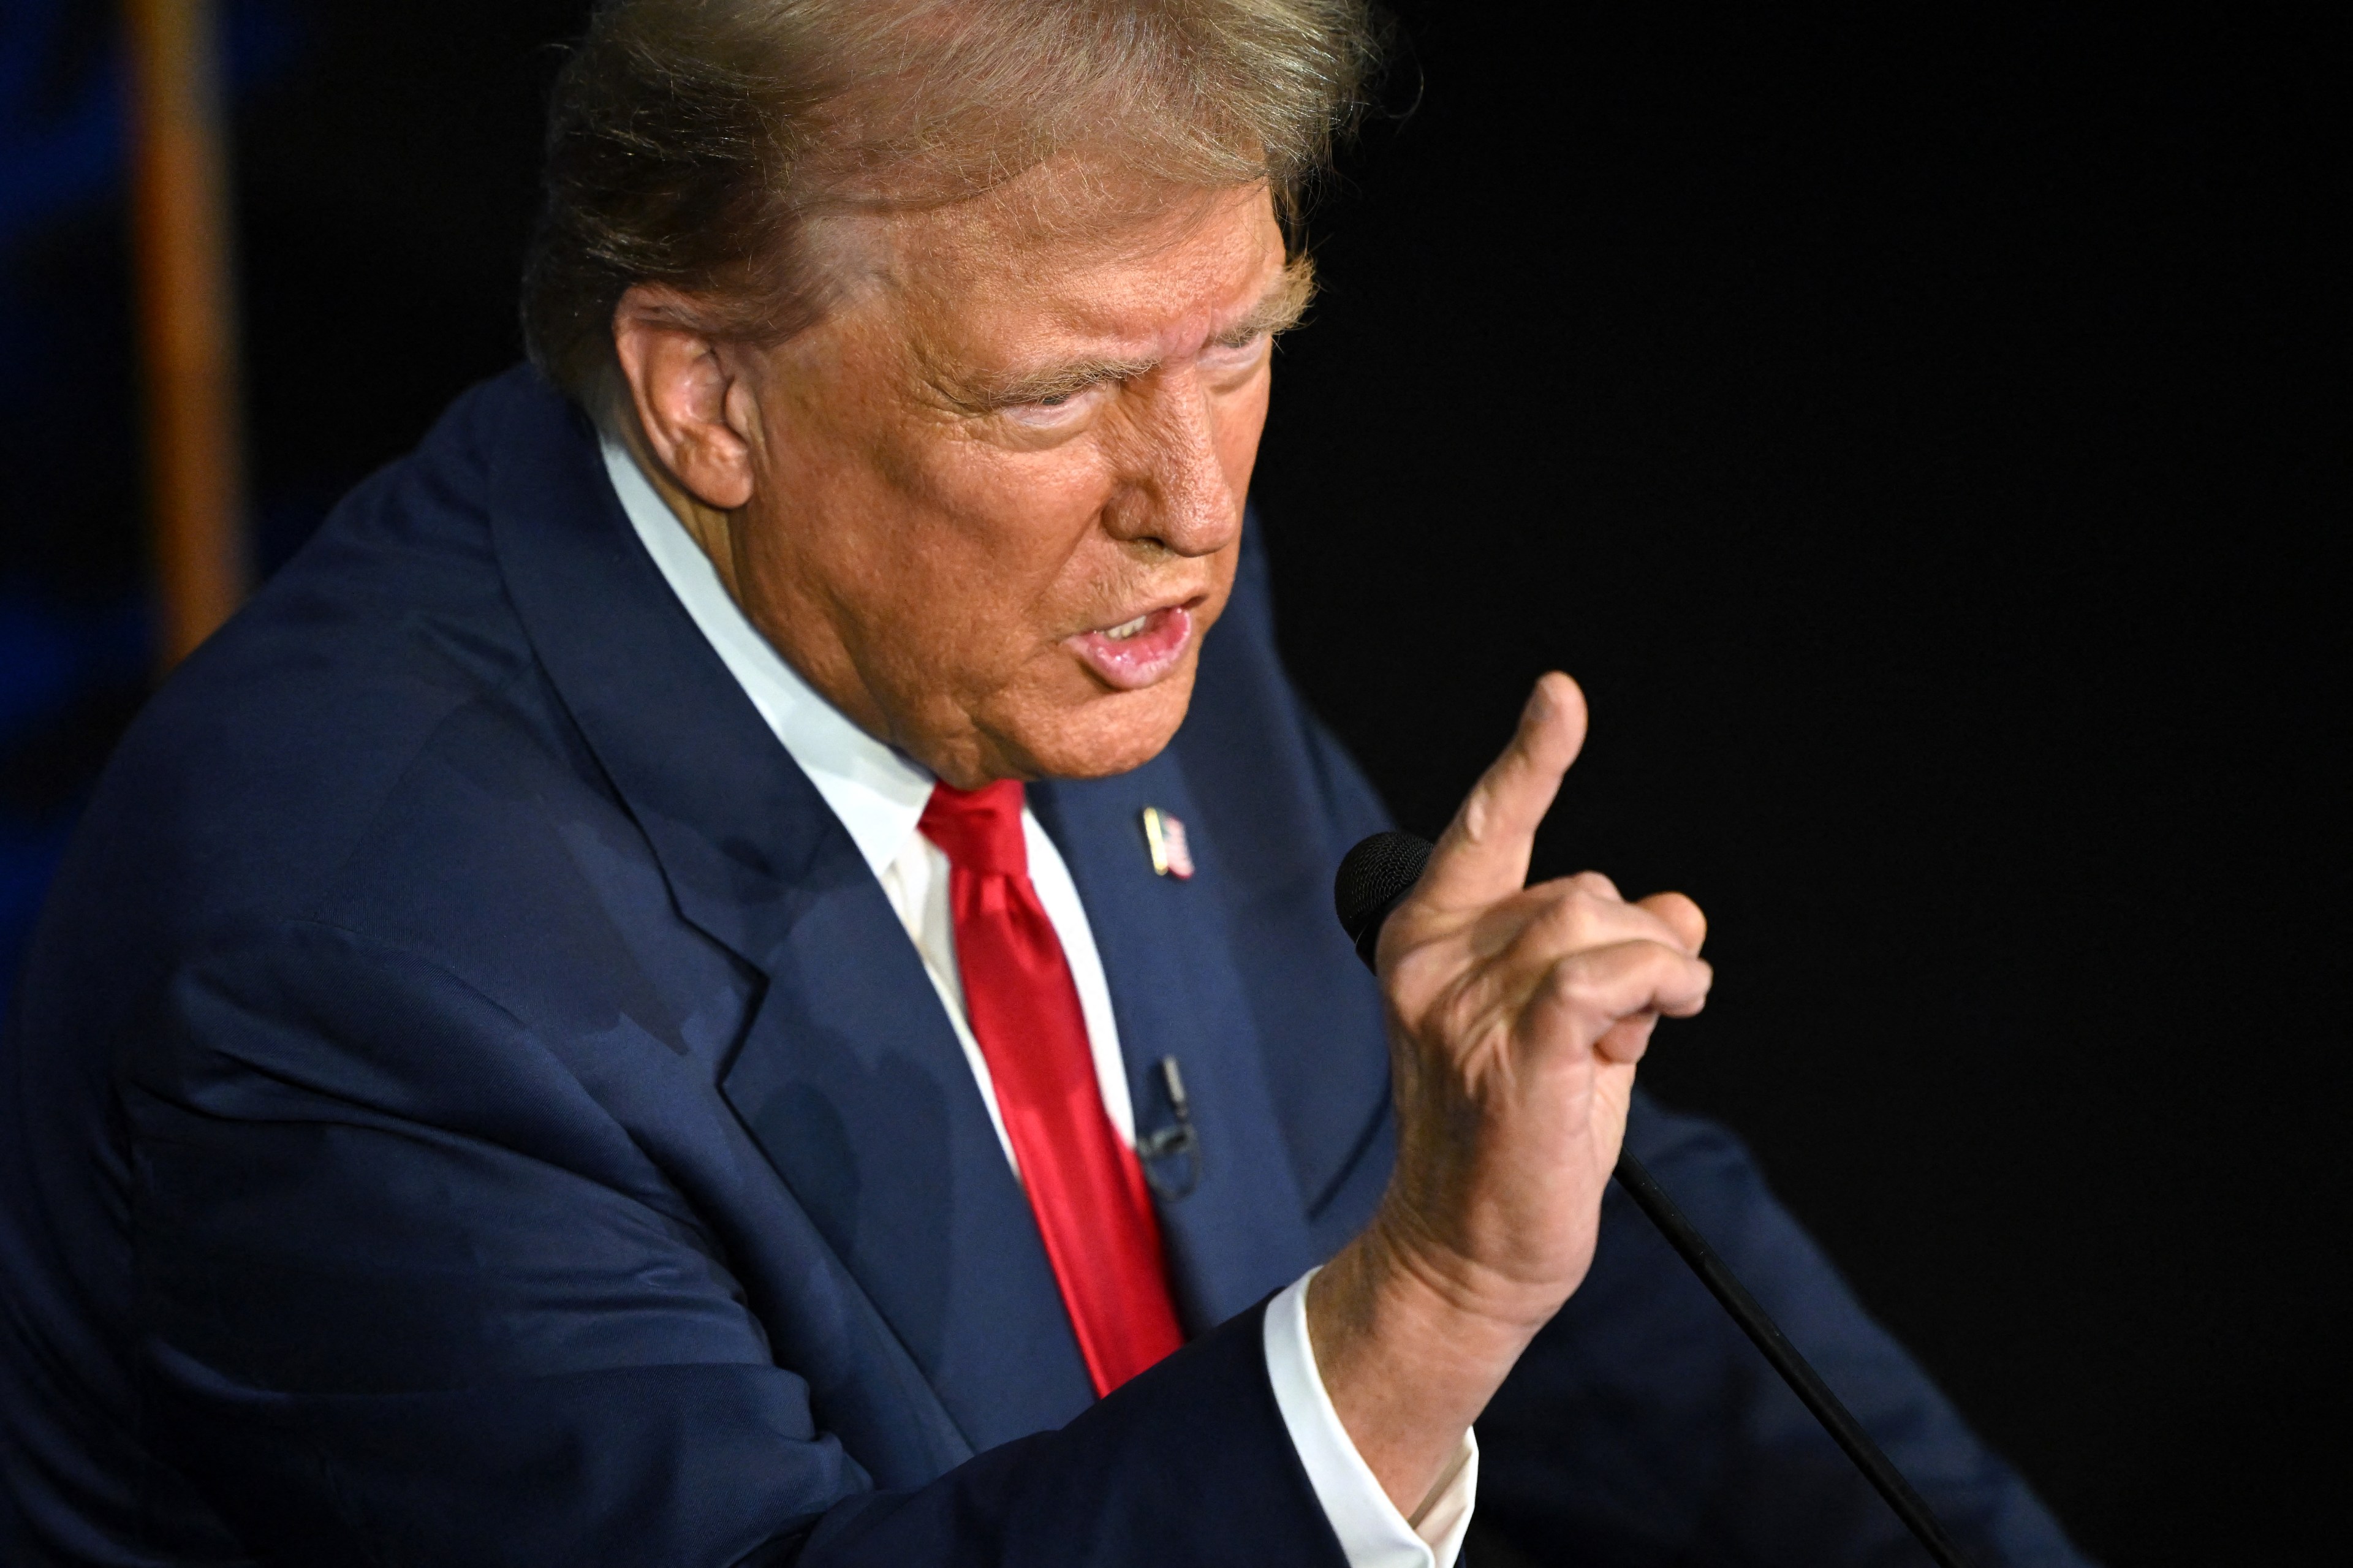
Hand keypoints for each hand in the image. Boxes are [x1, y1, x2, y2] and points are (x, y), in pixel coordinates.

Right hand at [1307, 673, 1711, 1514]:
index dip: (1530, 760)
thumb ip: (1612, 959)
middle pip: (1584, 887)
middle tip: (1609, 1037)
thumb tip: (1683, 906)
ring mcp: (1464, 1004)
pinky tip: (1656, 1023)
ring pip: (1602, 923)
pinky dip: (1654, 987)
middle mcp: (1432, 958)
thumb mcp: (1569, 1029)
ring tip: (1618, 1050)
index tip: (1562, 696)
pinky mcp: (1512, 1052)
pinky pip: (1607, 973)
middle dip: (1632, 949)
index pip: (1488, 827)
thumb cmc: (1515, 1140)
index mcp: (1428, 938)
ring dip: (1650, 979)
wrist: (1464, 1254)